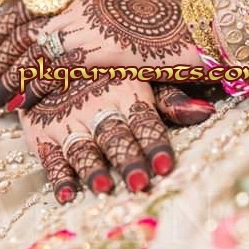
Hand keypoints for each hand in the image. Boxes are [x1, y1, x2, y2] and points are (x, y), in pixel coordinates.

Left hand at [0, 0, 203, 109]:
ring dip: (2, 79)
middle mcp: (76, 1)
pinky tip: (16, 105)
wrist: (202, 27)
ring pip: (27, 51)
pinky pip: (50, 69)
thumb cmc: (168, 20)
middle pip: (17, 28)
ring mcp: (86, 22)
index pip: (21, 6)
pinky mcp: (96, 46)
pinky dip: (28, 88)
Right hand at [21, 76, 212, 202]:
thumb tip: (206, 112)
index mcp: (125, 91)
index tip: (165, 165)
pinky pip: (49, 157)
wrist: (51, 54)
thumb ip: (170, 98)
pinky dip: (57, 177)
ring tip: (102, 186)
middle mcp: (96, 106)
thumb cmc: (108, 69)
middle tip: (139, 182)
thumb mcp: (139, 74)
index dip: (154, 143)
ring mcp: (67, 120)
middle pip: (113, 135)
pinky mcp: (41, 133)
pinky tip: (66, 194)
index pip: (143, 120)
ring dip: (91, 167)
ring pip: (81, 146)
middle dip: (126, 158)